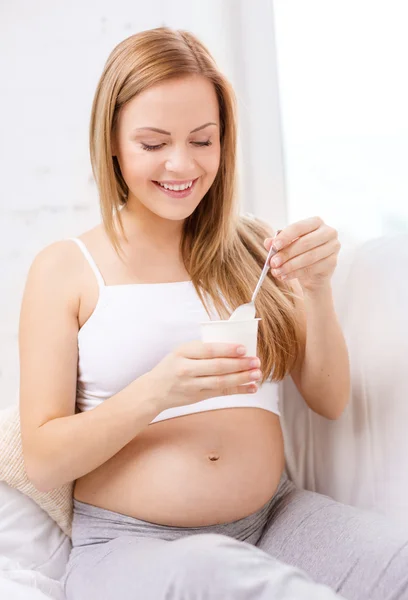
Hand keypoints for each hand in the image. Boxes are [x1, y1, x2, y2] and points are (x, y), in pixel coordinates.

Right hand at [143, 341, 261, 412]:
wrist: (154, 391)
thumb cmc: (171, 366)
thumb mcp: (181, 352)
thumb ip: (202, 349)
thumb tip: (232, 347)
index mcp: (183, 352)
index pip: (208, 350)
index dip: (227, 349)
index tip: (243, 348)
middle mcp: (186, 369)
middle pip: (217, 367)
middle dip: (240, 364)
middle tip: (256, 361)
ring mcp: (192, 385)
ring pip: (221, 382)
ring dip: (241, 378)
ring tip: (256, 374)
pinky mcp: (197, 397)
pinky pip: (221, 393)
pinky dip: (238, 390)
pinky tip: (251, 388)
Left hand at [264, 216, 340, 292]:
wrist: (311, 273)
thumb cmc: (298, 253)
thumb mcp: (286, 246)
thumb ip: (277, 243)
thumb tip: (268, 242)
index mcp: (315, 222)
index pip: (299, 227)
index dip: (286, 236)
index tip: (274, 246)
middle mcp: (328, 232)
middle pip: (305, 242)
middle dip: (287, 254)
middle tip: (273, 262)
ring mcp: (333, 246)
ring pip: (309, 257)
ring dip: (290, 266)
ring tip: (277, 271)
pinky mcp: (333, 262)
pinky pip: (313, 268)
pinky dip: (296, 273)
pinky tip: (285, 276)